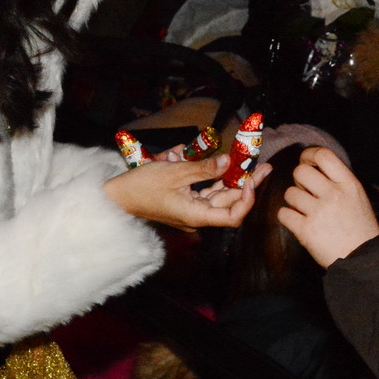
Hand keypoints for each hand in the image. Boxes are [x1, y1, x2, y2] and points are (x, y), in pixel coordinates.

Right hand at [104, 153, 269, 231]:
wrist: (115, 196)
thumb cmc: (141, 186)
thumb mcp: (174, 172)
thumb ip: (203, 168)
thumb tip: (228, 162)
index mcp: (196, 215)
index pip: (233, 216)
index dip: (247, 199)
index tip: (250, 179)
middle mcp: (196, 216)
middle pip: (229, 202)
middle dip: (246, 183)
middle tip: (263, 165)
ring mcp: (190, 210)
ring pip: (219, 195)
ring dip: (233, 180)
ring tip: (250, 163)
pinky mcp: (184, 202)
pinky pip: (205, 192)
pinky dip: (214, 180)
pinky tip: (223, 166)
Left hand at [276, 147, 378, 264]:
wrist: (363, 259)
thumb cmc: (360, 228)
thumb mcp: (357, 197)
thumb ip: (338, 181)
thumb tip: (314, 166)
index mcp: (348, 184)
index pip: (323, 155)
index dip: (309, 155)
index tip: (306, 162)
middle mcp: (333, 194)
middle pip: (300, 171)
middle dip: (299, 180)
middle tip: (306, 191)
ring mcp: (319, 212)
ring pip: (289, 193)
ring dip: (293, 201)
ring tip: (304, 210)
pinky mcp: (306, 230)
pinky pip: (283, 213)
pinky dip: (287, 217)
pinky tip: (297, 222)